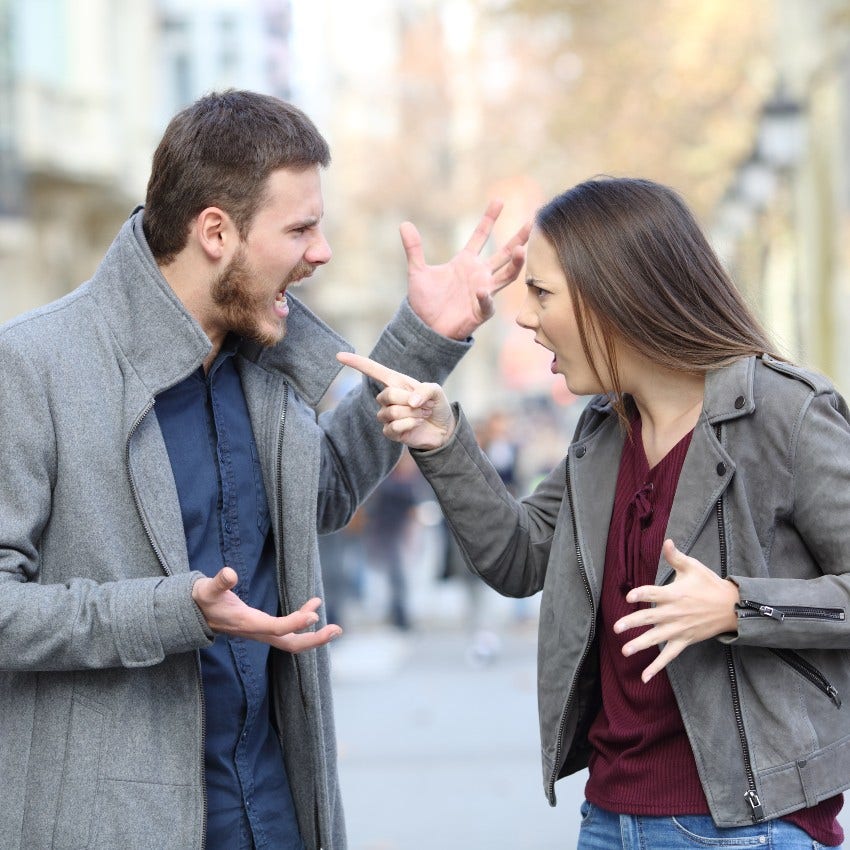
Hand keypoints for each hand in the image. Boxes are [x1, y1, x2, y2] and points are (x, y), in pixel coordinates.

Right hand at [192, 567, 341, 652]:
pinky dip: (303, 621)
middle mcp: (257, 632)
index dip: (295, 623)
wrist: (193, 613)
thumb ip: (219, 582)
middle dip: (314, 640)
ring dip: (313, 635)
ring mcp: (261, 632)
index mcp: (247, 623)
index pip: (276, 628)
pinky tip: (313, 604)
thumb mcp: (207, 589)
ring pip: (291, 641)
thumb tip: (230, 574)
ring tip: (334, 626)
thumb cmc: (202, 599)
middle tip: (336, 630)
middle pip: (290, 644)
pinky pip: (287, 630)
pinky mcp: (262, 628)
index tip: (313, 615)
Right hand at [336, 352, 454, 449]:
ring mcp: (387, 415)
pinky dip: (410, 424)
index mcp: (396, 382)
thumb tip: (410, 401)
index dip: (356, 362)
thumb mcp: (436, 391)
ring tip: (422, 414)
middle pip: (387, 395)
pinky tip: (417, 424)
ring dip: (412, 414)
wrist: (443, 429)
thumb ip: (425, 390)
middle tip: (424, 405)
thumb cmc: (436, 405)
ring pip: (391, 412)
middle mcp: (388, 398)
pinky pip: (393, 427)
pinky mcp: (390, 431)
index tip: (339, 355)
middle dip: (408, 401)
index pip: (373, 370)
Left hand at [404, 200, 530, 339]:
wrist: (425, 328)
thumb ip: (414, 249)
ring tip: (521, 249)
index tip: (498, 200)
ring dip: (515, 263)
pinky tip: (481, 291)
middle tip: (532, 222)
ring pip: (507, 275)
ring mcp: (483, 292)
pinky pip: (487, 303)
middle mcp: (479, 274)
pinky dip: (485, 297)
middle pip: (504, 253)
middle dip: (518, 238)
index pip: (480, 236)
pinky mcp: (480, 312)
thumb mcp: (417, 272)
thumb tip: (404, 224)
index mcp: (465, 262)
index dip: (489, 219)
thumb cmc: (425, 302)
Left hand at [612, 539, 738, 682]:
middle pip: (650, 618)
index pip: (654, 593)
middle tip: (616, 628)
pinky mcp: (684, 641)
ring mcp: (679, 629)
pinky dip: (656, 667)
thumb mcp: (693, 567)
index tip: (629, 597)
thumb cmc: (709, 584)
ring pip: (657, 639)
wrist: (732, 607)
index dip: (641, 594)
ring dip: (640, 645)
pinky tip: (644, 677)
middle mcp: (674, 613)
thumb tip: (666, 541)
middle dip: (632, 623)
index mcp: (674, 594)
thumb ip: (675, 557)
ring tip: (625, 651)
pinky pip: (668, 656)